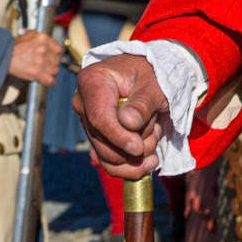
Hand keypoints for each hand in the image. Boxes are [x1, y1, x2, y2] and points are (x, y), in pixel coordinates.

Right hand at [9, 30, 62, 88]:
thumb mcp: (27, 35)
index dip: (54, 54)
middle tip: (45, 64)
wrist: (3, 56)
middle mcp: (44, 49)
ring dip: (50, 72)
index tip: (52, 57)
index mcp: (43, 39)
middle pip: (56, 60)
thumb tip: (44, 39)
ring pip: (55, 70)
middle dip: (52, 63)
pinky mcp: (37, 72)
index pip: (58, 49)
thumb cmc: (13, 47)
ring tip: (45, 72)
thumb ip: (37, 36)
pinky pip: (50, 80)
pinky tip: (48, 81)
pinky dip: (50, 82)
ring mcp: (41, 61)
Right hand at [75, 55, 169, 179]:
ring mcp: (89, 123)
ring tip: (155, 137)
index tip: (138, 148)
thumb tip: (128, 123)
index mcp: (93, 81)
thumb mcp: (155, 85)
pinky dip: (131, 166)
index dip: (118, 137)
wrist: (152, 77)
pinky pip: (109, 163)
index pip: (99, 118)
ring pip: (108, 157)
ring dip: (137, 155)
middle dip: (133, 146)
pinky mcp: (98, 138)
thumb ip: (142, 103)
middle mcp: (84, 103)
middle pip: (103, 141)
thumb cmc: (153, 74)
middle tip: (156, 133)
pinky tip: (150, 160)